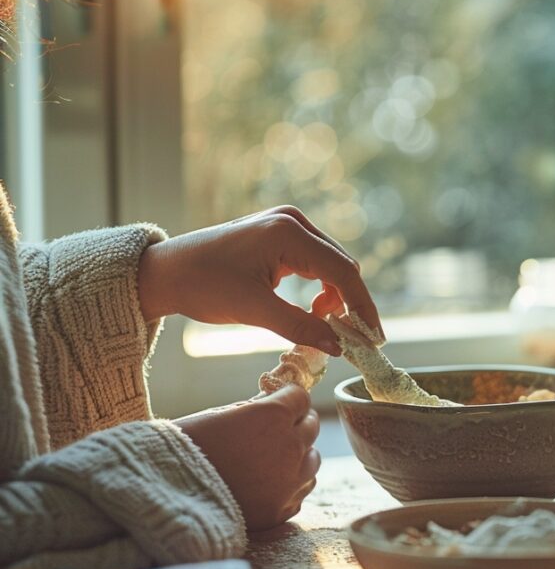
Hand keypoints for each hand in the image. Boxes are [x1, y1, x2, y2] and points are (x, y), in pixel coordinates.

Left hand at [138, 206, 381, 354]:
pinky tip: (311, 309)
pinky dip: (320, 287)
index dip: (362, 307)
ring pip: (331, 265)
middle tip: (352, 339)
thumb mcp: (254, 311)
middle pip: (342, 266)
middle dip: (350, 303)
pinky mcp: (280, 234)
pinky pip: (315, 262)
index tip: (374, 338)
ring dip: (335, 296)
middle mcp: (293, 221)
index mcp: (288, 232)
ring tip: (324, 326)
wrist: (165, 271)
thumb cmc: (203, 286)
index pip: (343, 272)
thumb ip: (301, 328)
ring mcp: (287, 225)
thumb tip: (339, 347)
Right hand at [174, 384, 320, 530]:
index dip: (289, 399)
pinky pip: (301, 489)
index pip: (301, 398)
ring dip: (299, 455)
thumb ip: (255, 409)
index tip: (279, 403)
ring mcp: (291, 480)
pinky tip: (269, 483)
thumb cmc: (186, 447)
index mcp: (274, 416)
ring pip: (312, 460)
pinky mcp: (283, 508)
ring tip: (272, 459)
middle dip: (296, 424)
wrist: (166, 496)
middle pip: (311, 427)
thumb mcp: (220, 416)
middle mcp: (291, 446)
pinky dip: (291, 483)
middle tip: (275, 430)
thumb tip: (273, 403)